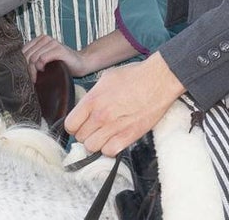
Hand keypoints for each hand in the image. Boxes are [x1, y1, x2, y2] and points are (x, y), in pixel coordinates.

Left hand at [23, 34, 87, 79]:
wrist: (80, 64)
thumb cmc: (61, 64)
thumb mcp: (44, 60)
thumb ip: (33, 59)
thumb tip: (17, 69)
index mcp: (39, 39)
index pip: (23, 51)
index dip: (21, 64)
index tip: (25, 75)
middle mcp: (45, 39)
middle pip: (27, 55)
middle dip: (27, 69)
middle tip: (32, 79)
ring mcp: (52, 43)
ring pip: (33, 58)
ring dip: (33, 70)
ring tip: (37, 77)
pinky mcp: (59, 49)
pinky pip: (42, 58)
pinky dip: (41, 66)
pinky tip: (43, 71)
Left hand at [65, 53, 183, 156]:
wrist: (158, 80)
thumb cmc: (135, 76)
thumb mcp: (106, 79)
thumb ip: (93, 96)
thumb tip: (86, 107)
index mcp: (93, 100)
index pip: (70, 124)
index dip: (74, 125)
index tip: (80, 124)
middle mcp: (100, 115)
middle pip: (80, 138)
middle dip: (85, 133)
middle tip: (94, 128)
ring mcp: (114, 127)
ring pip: (92, 147)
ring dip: (96, 143)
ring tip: (104, 135)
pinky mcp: (129, 136)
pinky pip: (109, 152)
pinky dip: (110, 148)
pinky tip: (114, 139)